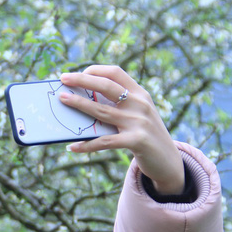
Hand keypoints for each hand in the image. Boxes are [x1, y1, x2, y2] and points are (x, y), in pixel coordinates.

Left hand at [59, 65, 184, 194]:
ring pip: (102, 110)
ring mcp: (138, 122)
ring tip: (62, 100)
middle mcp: (140, 104)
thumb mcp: (136, 115)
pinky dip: (86, 145)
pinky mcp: (136, 141)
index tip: (77, 73)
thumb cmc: (145, 136)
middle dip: (83, 80)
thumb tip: (83, 103)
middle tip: (63, 78)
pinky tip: (72, 147)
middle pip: (106, 86)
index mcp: (140, 94)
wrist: (168, 161)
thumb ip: (117, 107)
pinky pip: (104, 141)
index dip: (95, 70)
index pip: (116, 73)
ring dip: (79, 104)